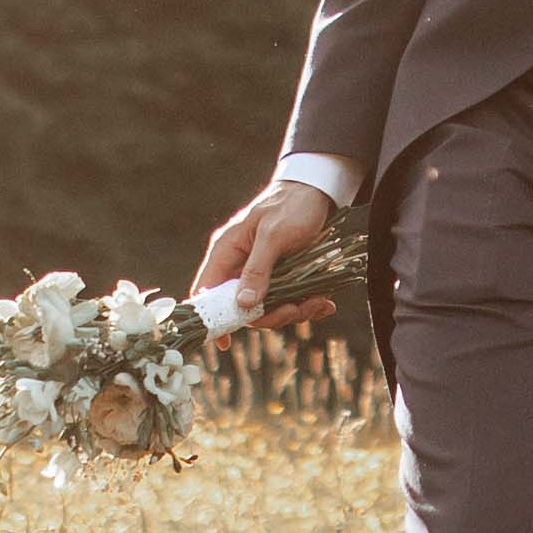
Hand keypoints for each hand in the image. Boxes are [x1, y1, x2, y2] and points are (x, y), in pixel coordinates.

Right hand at [195, 173, 335, 307]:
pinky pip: (290, 300)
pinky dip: (307, 305)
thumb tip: (242, 305)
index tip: (226, 342)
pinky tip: (324, 303)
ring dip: (294, 311)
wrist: (319, 190)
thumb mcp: (274, 235)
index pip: (207, 290)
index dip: (211, 318)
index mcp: (227, 252)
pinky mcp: (285, 276)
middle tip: (294, 310)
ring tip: (317, 302)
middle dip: (271, 315)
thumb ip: (257, 270)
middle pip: (243, 308)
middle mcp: (241, 266)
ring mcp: (263, 273)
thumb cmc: (290, 205)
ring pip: (269, 308)